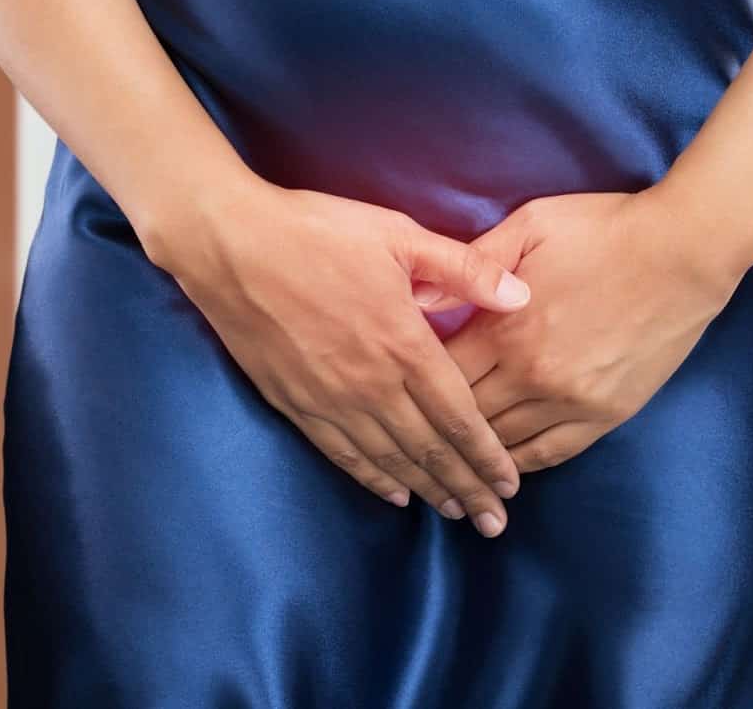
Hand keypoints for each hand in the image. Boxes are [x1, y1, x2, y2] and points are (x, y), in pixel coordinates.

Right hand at [142, 177, 532, 535]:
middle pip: (429, 450)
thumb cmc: (316, 231)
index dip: (487, 455)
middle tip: (494, 522)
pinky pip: (341, 454)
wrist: (229, 244)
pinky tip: (393, 493)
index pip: (459, 416)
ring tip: (454, 514)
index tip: (511, 484)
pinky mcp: (293, 402)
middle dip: (466, 488)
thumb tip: (523, 296)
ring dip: (426, 490)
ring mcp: (329, 399)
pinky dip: (372, 478)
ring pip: (389, 460)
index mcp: (403, 343)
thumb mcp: (399, 235)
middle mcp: (370, 383)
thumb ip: (464, 269)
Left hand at [435, 186, 752, 474]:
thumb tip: (419, 297)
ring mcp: (571, 400)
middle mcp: (532, 374)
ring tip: (443, 462)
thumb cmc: (604, 229)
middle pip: (463, 415)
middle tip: (409, 435)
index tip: (396, 386)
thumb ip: (472, 263)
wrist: (685, 251)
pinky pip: (550, 453)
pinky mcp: (606, 415)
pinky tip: (498, 468)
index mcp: (506, 327)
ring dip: (471, 453)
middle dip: (434, 424)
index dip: (413, 382)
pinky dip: (518, 463)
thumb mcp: (529, 227)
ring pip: (502, 442)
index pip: (438, 373)